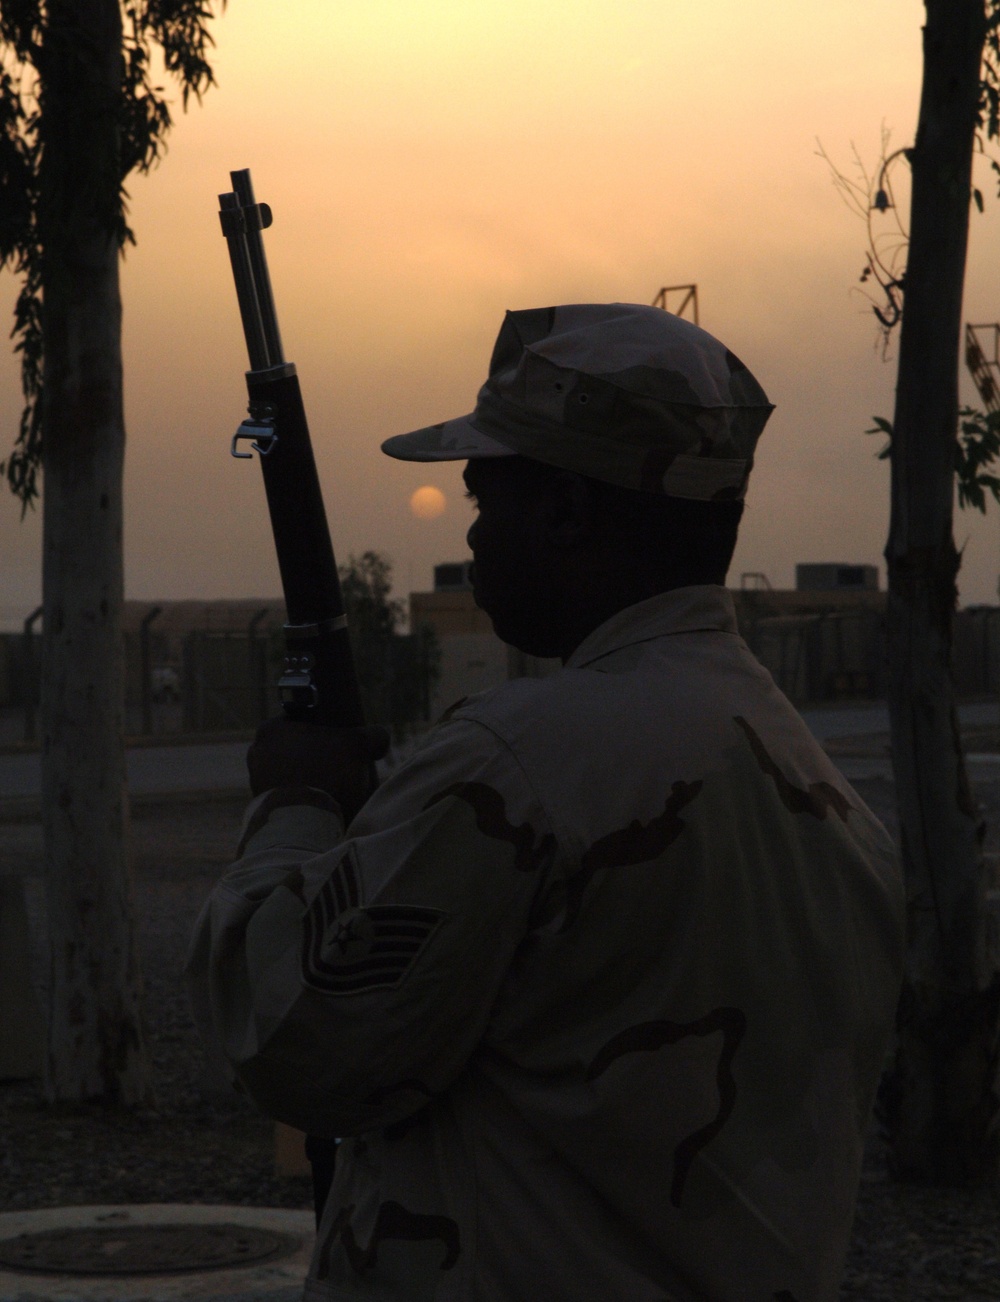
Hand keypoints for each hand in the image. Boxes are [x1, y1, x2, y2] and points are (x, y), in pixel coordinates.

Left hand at [247, 715, 389, 820]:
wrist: (303, 822)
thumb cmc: (327, 774)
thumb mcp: (358, 746)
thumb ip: (373, 736)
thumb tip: (381, 738)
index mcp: (271, 729)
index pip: (301, 720)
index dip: (325, 729)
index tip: (340, 739)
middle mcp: (256, 751)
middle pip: (295, 747)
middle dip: (316, 755)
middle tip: (339, 766)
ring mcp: (255, 780)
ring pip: (289, 771)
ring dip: (308, 777)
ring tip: (331, 788)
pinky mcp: (260, 805)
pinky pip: (286, 795)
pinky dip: (301, 798)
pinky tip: (319, 805)